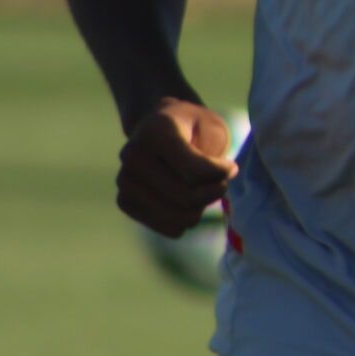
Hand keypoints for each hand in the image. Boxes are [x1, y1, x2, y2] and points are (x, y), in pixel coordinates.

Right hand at [117, 98, 237, 236]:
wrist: (157, 129)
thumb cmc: (191, 128)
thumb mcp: (212, 127)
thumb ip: (214, 156)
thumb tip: (213, 188)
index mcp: (155, 132)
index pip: (196, 172)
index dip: (222, 174)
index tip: (230, 167)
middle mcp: (133, 155)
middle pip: (187, 197)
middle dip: (213, 193)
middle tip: (220, 182)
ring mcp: (124, 180)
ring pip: (178, 218)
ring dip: (200, 208)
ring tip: (203, 190)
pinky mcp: (124, 201)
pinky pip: (169, 228)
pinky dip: (186, 220)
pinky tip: (186, 201)